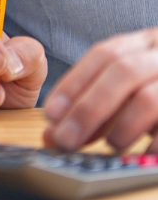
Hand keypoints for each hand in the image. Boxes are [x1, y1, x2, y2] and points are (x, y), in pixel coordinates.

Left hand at [44, 29, 157, 151]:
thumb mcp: (133, 89)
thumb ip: (96, 108)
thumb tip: (53, 136)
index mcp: (146, 43)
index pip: (104, 54)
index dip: (74, 83)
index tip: (51, 114)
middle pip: (123, 72)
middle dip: (89, 108)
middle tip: (67, 140)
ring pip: (149, 98)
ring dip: (123, 127)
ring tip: (112, 145)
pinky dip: (154, 144)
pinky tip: (144, 156)